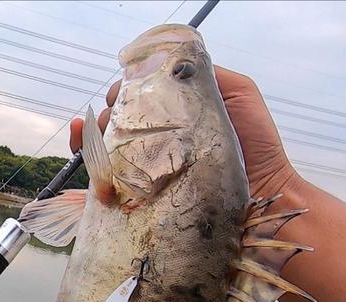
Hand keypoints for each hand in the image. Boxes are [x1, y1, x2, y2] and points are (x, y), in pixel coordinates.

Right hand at [69, 66, 300, 199]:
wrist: (264, 192)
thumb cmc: (256, 144)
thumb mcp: (238, 95)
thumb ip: (210, 77)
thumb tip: (172, 64)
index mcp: (174, 117)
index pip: (138, 99)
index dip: (123, 92)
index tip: (120, 92)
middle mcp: (159, 141)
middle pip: (117, 120)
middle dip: (105, 113)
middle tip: (109, 115)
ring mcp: (149, 167)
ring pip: (105, 145)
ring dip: (91, 132)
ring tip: (96, 131)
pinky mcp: (142, 192)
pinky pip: (105, 175)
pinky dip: (87, 157)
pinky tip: (81, 143)